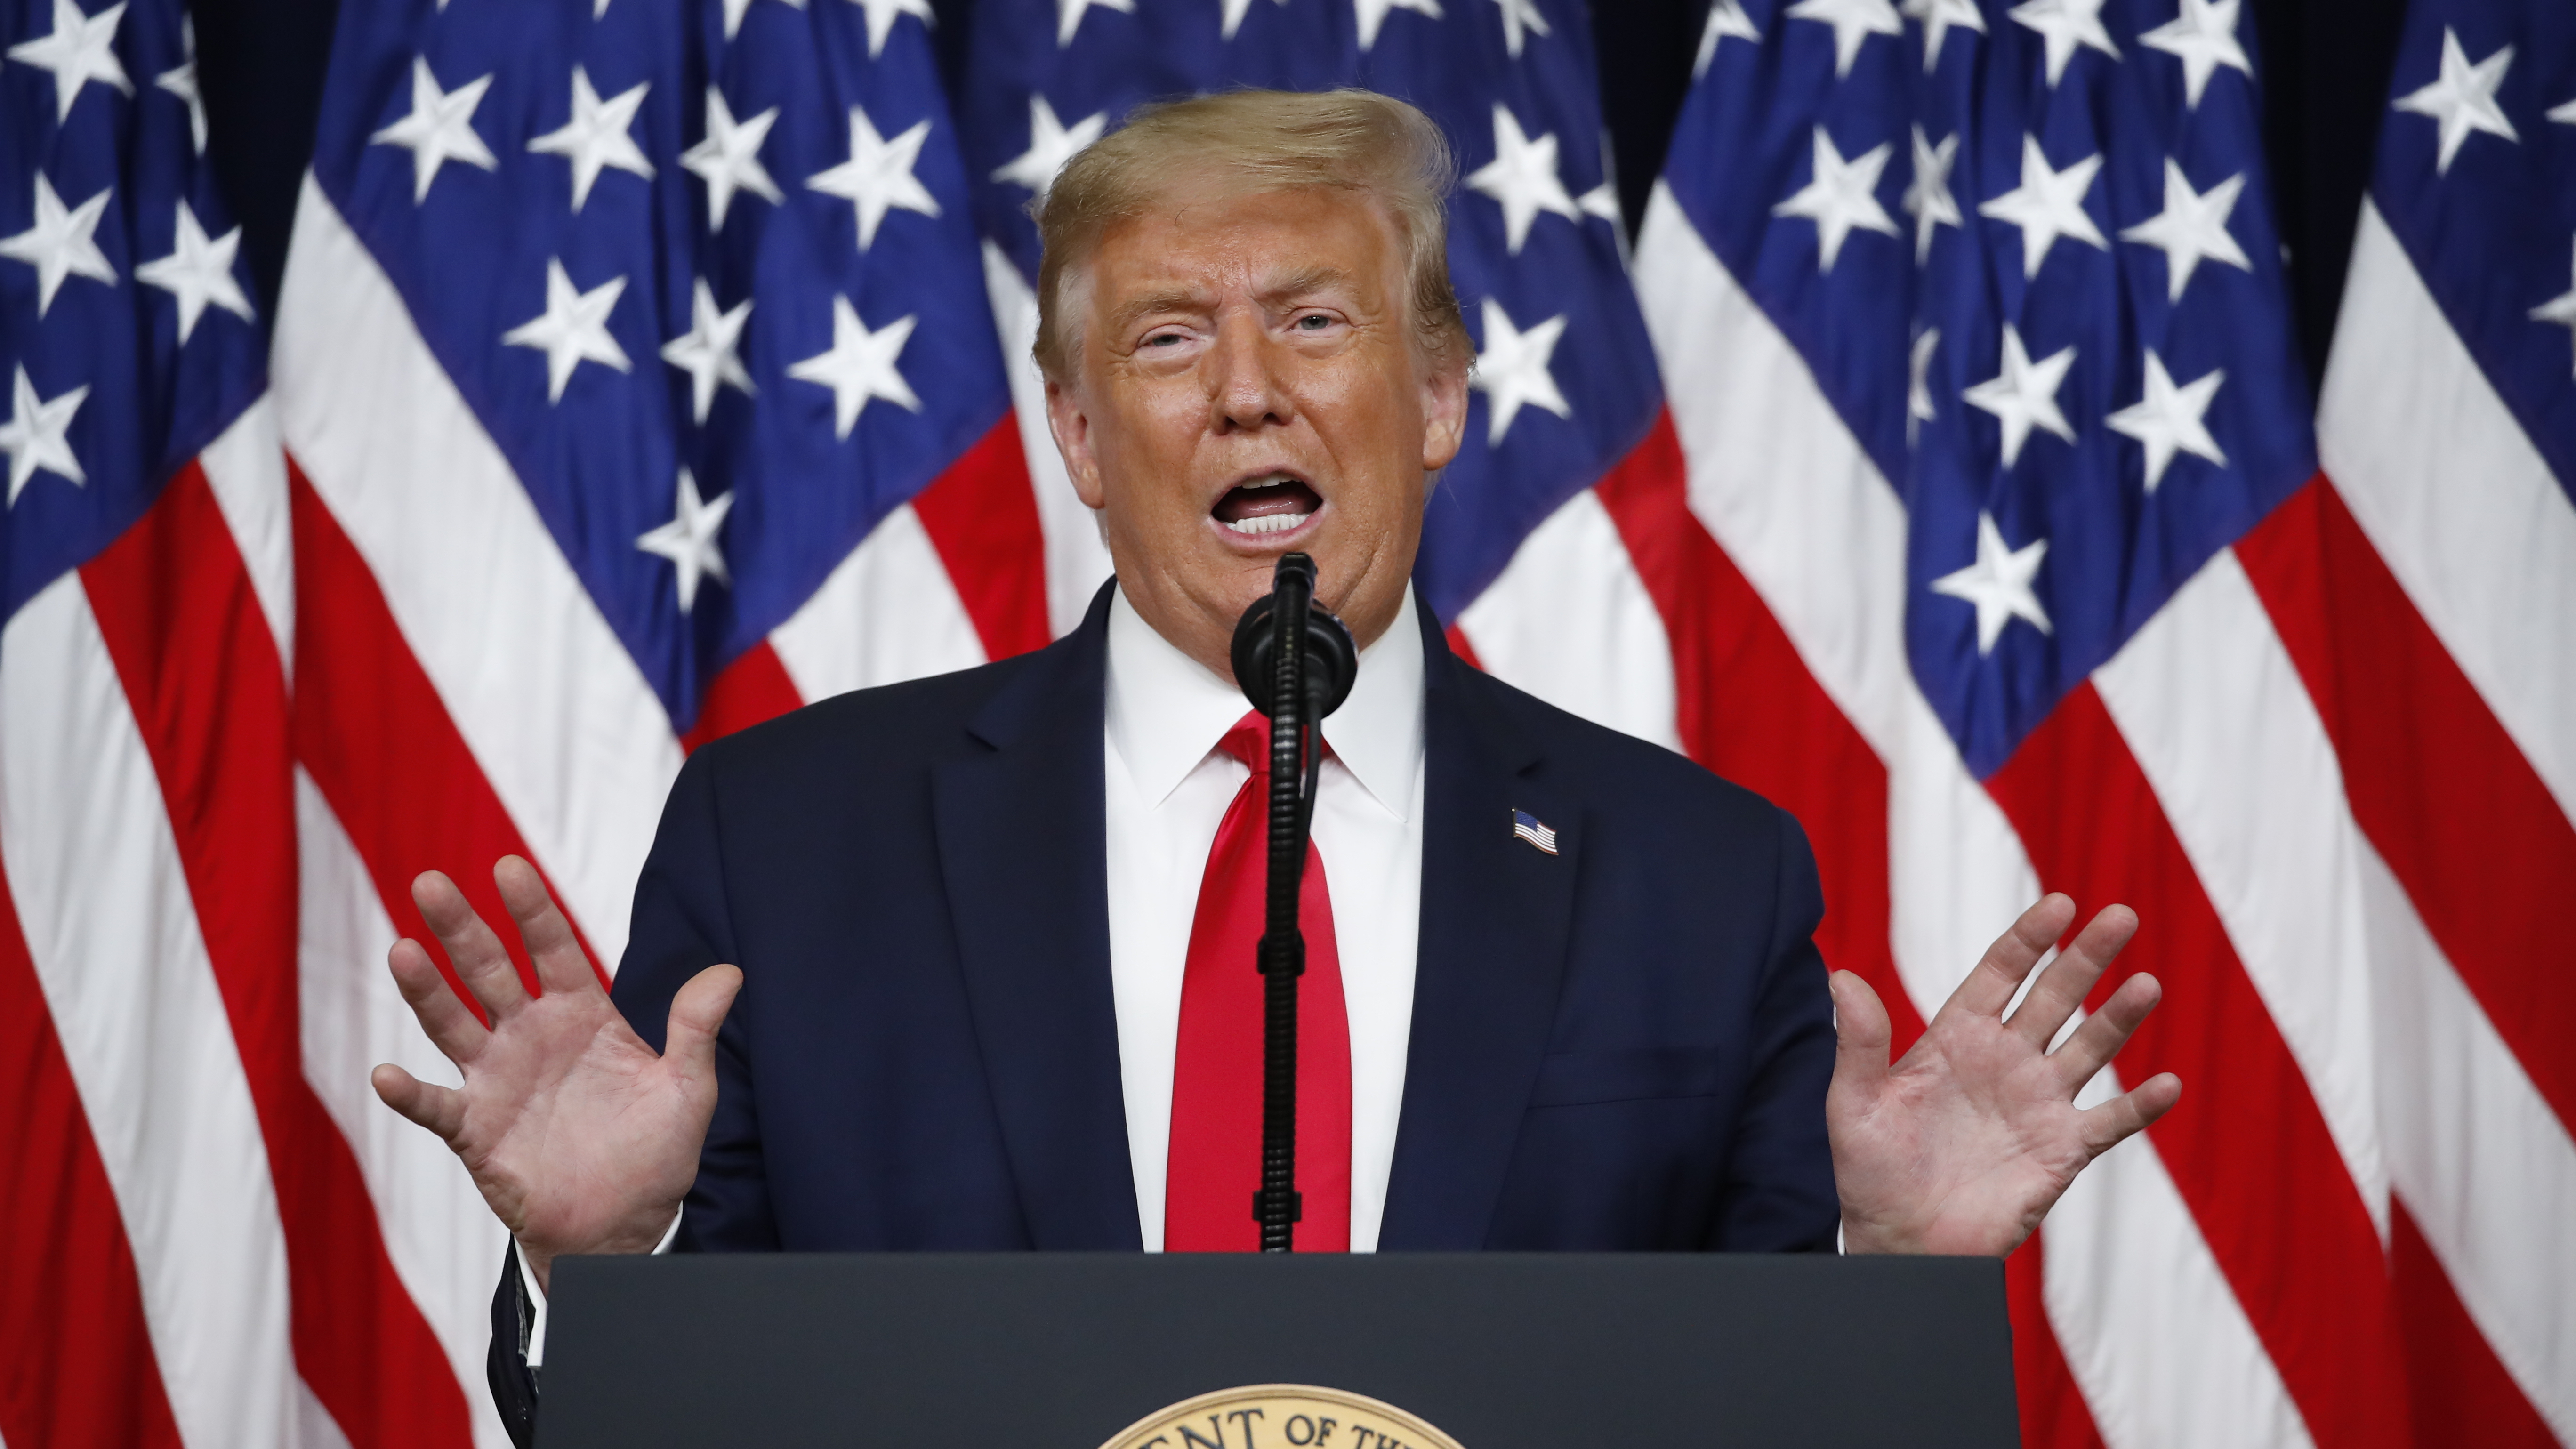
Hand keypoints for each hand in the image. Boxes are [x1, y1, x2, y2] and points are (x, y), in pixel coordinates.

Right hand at [369, 856, 740, 1292]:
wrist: (623, 1228)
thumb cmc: (655, 1154)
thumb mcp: (686, 1089)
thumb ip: (695, 1030)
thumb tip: (730, 972)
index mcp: (581, 1015)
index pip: (553, 949)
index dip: (533, 910)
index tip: (510, 867)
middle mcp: (531, 1036)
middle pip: (490, 971)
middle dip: (462, 929)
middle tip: (432, 883)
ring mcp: (497, 1080)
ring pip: (454, 1023)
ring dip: (426, 991)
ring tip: (402, 951)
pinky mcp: (475, 1130)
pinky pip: (436, 1107)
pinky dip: (410, 1093)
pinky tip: (387, 1074)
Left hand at [1827, 895, 2181, 1256]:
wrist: (1899, 1243)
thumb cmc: (1870, 1172)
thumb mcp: (1854, 1104)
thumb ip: (1858, 1043)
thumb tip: (1839, 977)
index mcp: (1956, 1039)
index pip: (1999, 974)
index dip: (2028, 939)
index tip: (2060, 904)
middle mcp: (2005, 1061)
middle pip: (2055, 997)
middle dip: (2087, 958)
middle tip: (2121, 916)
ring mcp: (2038, 1104)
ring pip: (2090, 1049)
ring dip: (2119, 1019)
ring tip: (2147, 985)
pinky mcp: (2061, 1150)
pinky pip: (2110, 1123)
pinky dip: (2140, 1107)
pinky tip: (2167, 1084)